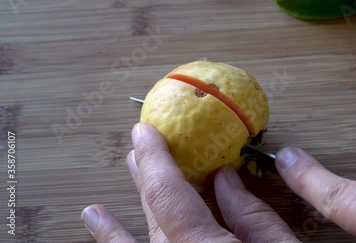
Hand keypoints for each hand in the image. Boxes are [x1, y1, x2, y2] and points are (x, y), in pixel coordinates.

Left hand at [81, 122, 299, 242]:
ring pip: (140, 240)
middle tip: (140, 144)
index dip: (156, 159)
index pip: (170, 194)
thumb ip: (251, 216)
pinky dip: (113, 241)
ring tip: (121, 173)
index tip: (145, 131)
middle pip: (154, 211)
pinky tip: (96, 220)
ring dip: (129, 205)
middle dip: (148, 173)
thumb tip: (225, 179)